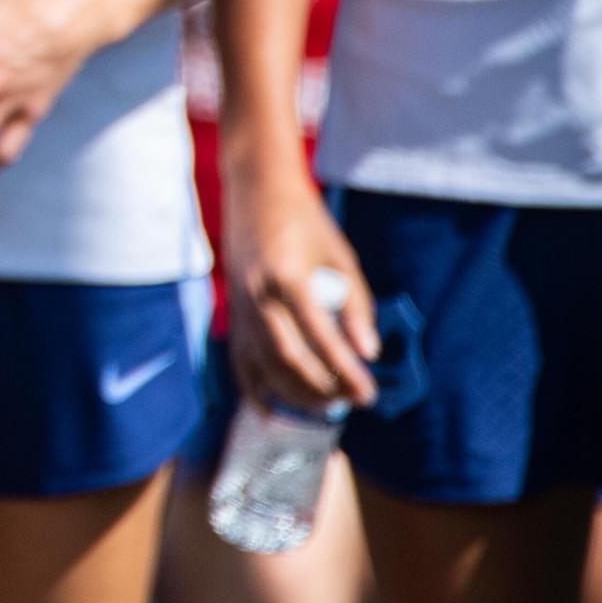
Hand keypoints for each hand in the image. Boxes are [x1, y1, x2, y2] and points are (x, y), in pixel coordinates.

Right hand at [226, 156, 377, 408]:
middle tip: (352, 402)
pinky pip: (239, 360)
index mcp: (287, 277)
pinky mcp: (232, 311)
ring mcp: (239, 305)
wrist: (256, 191)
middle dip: (323, 388)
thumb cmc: (306, 221)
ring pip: (263, 365)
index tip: (369, 394)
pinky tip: (273, 412)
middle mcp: (257, 295)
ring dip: (295, 392)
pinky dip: (254, 390)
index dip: (346, 371)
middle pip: (289, 359)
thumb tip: (367, 353)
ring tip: (327, 405)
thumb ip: (356, 304)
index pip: (321, 338)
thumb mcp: (340, 256)